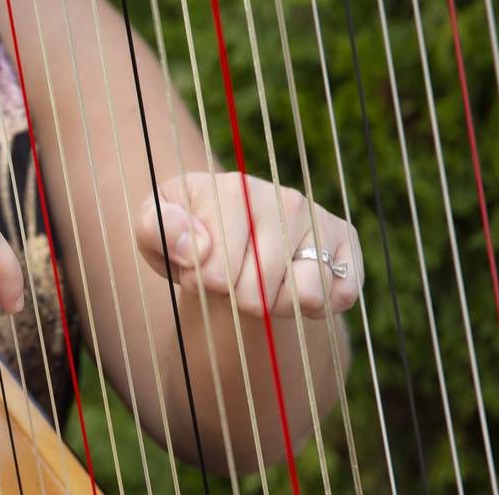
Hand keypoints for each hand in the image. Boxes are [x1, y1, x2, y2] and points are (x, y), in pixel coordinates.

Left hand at [136, 172, 362, 318]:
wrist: (227, 244)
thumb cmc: (185, 238)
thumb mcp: (153, 230)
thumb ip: (156, 230)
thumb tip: (195, 248)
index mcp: (230, 189)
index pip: (217, 267)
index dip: (202, 282)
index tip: (196, 269)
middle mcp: (280, 197)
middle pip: (258, 288)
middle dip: (236, 299)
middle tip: (229, 280)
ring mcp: (316, 217)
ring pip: (303, 294)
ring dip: (273, 306)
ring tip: (258, 284)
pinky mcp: (346, 241)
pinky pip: (338, 295)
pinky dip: (314, 308)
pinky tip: (292, 287)